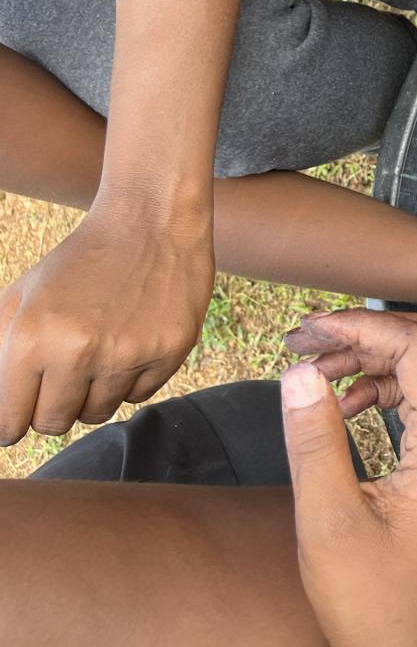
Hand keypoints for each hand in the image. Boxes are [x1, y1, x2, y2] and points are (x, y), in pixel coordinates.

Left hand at [0, 205, 211, 442]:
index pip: (12, 418)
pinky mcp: (170, 352)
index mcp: (32, 338)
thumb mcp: (20, 296)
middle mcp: (79, 352)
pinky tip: (130, 346)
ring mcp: (128, 354)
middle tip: (62, 381)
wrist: (149, 222)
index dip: (12, 424)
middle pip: (55, 422)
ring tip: (99, 357)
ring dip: (92, 394)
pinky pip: (140, 395)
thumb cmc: (80, 260)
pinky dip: (130, 380)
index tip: (17, 422)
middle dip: (52, 409)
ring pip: (99, 413)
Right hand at [280, 309, 416, 646]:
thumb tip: (300, 371)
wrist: (399, 642)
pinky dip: (380, 384)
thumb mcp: (329, 520)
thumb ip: (315, 441)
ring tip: (312, 366)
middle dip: (364, 331)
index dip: (361, 326)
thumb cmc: (370, 595)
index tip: (306, 332)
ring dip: (369, 355)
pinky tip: (343, 404)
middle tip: (302, 338)